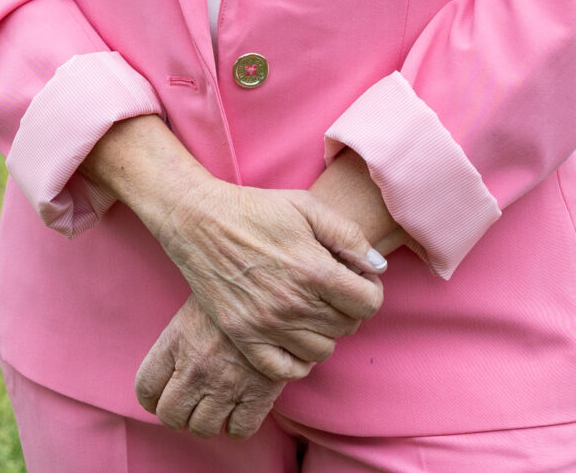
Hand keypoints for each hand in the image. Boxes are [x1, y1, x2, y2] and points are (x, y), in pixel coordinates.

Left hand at [135, 296, 285, 439]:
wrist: (270, 294)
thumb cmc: (226, 301)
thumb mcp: (189, 314)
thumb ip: (174, 347)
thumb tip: (165, 378)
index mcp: (175, 344)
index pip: (145, 389)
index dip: (150, 399)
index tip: (158, 399)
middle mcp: (195, 370)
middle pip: (170, 416)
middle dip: (177, 415)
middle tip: (188, 405)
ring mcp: (226, 385)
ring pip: (202, 429)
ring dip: (206, 422)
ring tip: (213, 407)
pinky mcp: (258, 395)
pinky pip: (239, 431)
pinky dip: (237, 426)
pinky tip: (238, 410)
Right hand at [145, 176, 385, 380]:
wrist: (197, 219)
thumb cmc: (254, 209)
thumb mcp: (306, 205)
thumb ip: (349, 234)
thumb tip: (377, 268)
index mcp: (314, 270)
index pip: (369, 303)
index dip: (370, 290)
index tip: (355, 280)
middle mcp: (293, 303)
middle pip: (347, 326)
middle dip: (346, 308)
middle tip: (328, 289)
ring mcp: (267, 324)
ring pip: (322, 350)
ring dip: (324, 331)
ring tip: (310, 308)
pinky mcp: (243, 335)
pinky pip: (285, 369)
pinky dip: (297, 361)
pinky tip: (294, 337)